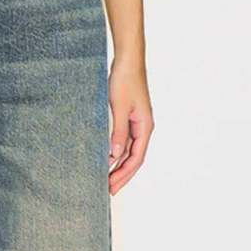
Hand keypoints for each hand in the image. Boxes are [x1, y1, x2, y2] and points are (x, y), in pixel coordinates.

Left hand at [108, 60, 154, 194]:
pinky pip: (124, 141)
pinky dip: (116, 153)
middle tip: (108, 190)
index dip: (124, 175)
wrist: (128, 60)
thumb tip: (115, 154)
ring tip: (106, 179)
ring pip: (129, 151)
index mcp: (145, 127)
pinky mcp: (129, 118)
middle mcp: (144, 128)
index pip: (136, 159)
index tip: (112, 187)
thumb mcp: (119, 108)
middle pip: (134, 159)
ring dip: (118, 166)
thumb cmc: (125, 80)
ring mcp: (137, 123)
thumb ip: (118, 132)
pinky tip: (107, 160)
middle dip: (122, 175)